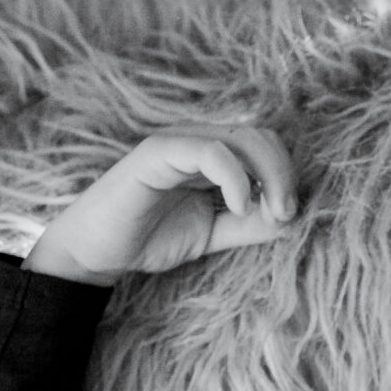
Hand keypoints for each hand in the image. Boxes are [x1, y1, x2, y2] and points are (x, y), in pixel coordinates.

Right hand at [24, 125, 298, 285]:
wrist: (97, 253)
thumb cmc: (151, 238)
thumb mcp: (214, 233)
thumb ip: (250, 225)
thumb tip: (292, 217)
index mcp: (213, 157)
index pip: (265, 147)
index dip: (287, 176)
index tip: (290, 217)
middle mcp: (198, 142)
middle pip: (260, 137)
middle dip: (284, 174)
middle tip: (286, 214)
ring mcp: (177, 143)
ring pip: (241, 138)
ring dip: (269, 174)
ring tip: (271, 212)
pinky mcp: (157, 151)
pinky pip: (209, 150)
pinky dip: (235, 176)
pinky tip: (239, 206)